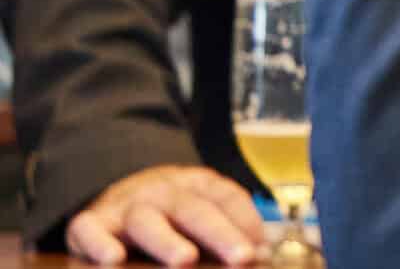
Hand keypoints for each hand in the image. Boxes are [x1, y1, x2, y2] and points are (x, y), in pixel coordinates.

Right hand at [64, 165, 265, 265]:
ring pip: (146, 220)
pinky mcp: (90, 223)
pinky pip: (90, 230)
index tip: (261, 252)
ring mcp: (126, 206)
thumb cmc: (169, 213)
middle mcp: (163, 192)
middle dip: (219, 234)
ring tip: (185, 260)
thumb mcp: (201, 211)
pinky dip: (99, 244)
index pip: (227, 199)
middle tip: (241, 257)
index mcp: (197, 186)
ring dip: (166, 240)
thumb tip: (261, 257)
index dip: (246, 223)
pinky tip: (112, 260)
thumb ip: (231, 231)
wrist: (115, 189)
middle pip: (193, 210)